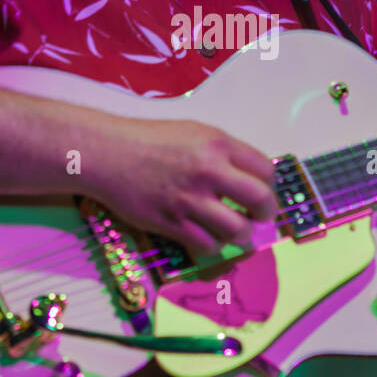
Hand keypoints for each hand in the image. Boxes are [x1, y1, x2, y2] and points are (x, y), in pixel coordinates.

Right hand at [86, 116, 277, 262]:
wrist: (108, 154)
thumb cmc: (150, 140)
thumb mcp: (194, 132)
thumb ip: (224, 153)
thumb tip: (251, 178)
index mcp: (217, 144)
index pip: (265, 171)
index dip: (268, 185)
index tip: (262, 192)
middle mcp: (208, 170)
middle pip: (260, 201)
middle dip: (265, 214)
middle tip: (259, 217)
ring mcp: (189, 199)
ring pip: (236, 230)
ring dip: (240, 235)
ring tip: (234, 231)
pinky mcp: (171, 222)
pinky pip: (207, 245)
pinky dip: (212, 244)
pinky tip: (206, 236)